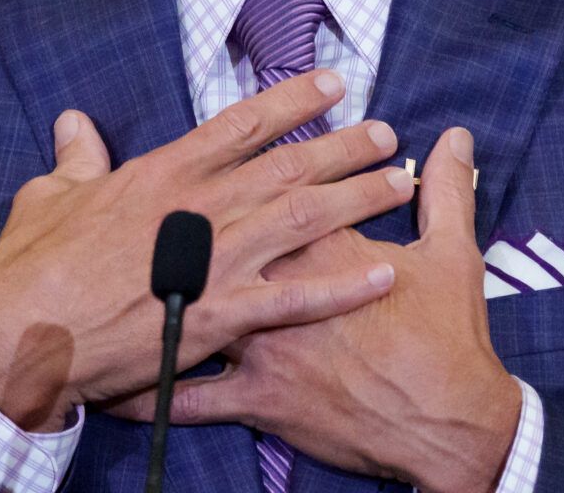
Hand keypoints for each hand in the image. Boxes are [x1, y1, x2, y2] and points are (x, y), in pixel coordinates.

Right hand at [0, 70, 413, 430]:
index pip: (242, 123)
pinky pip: (296, 297)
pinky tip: (382, 273)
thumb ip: (75, 159)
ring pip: (305, 219)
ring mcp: (214, 259)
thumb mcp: (47, 197)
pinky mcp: (219, 314)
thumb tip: (75, 124)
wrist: (22, 335)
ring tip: (401, 184)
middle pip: (289, 165)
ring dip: (358, 199)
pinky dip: (343, 285)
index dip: (293, 99)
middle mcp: (199, 206)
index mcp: (162, 172)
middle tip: (387, 133)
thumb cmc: (30, 268)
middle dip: (345, 146)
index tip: (333, 83)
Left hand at [109, 127, 519, 492]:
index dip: (250, 172)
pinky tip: (111, 386)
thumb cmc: (449, 340)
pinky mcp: (256, 398)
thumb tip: (457, 139)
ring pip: (191, 309)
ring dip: (148, 296)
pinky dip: (148, 391)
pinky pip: (189, 395)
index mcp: (318, 246)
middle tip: (158, 205)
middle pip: (218, 245)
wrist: (446, 423)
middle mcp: (277, 287)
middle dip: (184, 227)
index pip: (274, 192)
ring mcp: (260, 344)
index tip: (229, 159)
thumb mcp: (454, 254)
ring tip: (106, 279)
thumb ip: (448, 190)